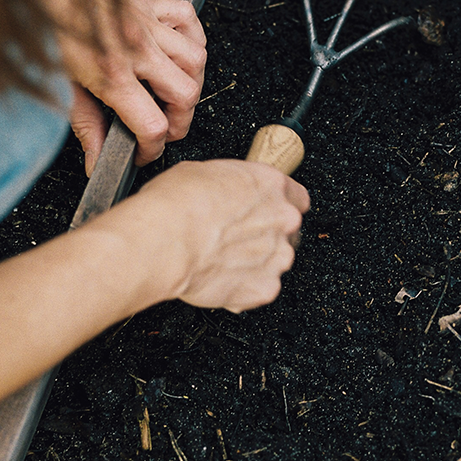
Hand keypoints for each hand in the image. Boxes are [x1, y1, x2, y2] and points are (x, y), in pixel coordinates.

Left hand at [26, 0, 205, 173]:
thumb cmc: (45, 29)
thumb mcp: (60, 86)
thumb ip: (86, 126)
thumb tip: (96, 160)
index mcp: (112, 74)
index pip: (154, 125)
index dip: (153, 149)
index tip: (142, 152)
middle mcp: (137, 49)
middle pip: (187, 95)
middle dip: (179, 122)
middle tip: (162, 128)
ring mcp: (147, 24)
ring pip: (196, 60)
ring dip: (190, 83)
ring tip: (171, 94)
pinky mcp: (149, 4)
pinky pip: (189, 20)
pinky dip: (191, 39)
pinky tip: (175, 53)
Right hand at [103, 160, 309, 312]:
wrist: (163, 242)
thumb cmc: (176, 205)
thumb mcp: (203, 172)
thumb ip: (229, 185)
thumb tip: (222, 191)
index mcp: (271, 185)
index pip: (297, 196)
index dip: (277, 204)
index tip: (265, 210)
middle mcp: (282, 219)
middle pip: (288, 230)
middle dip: (265, 235)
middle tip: (235, 237)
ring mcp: (277, 256)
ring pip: (276, 260)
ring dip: (255, 262)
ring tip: (222, 260)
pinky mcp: (265, 288)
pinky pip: (261, 288)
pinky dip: (244, 287)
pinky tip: (220, 278)